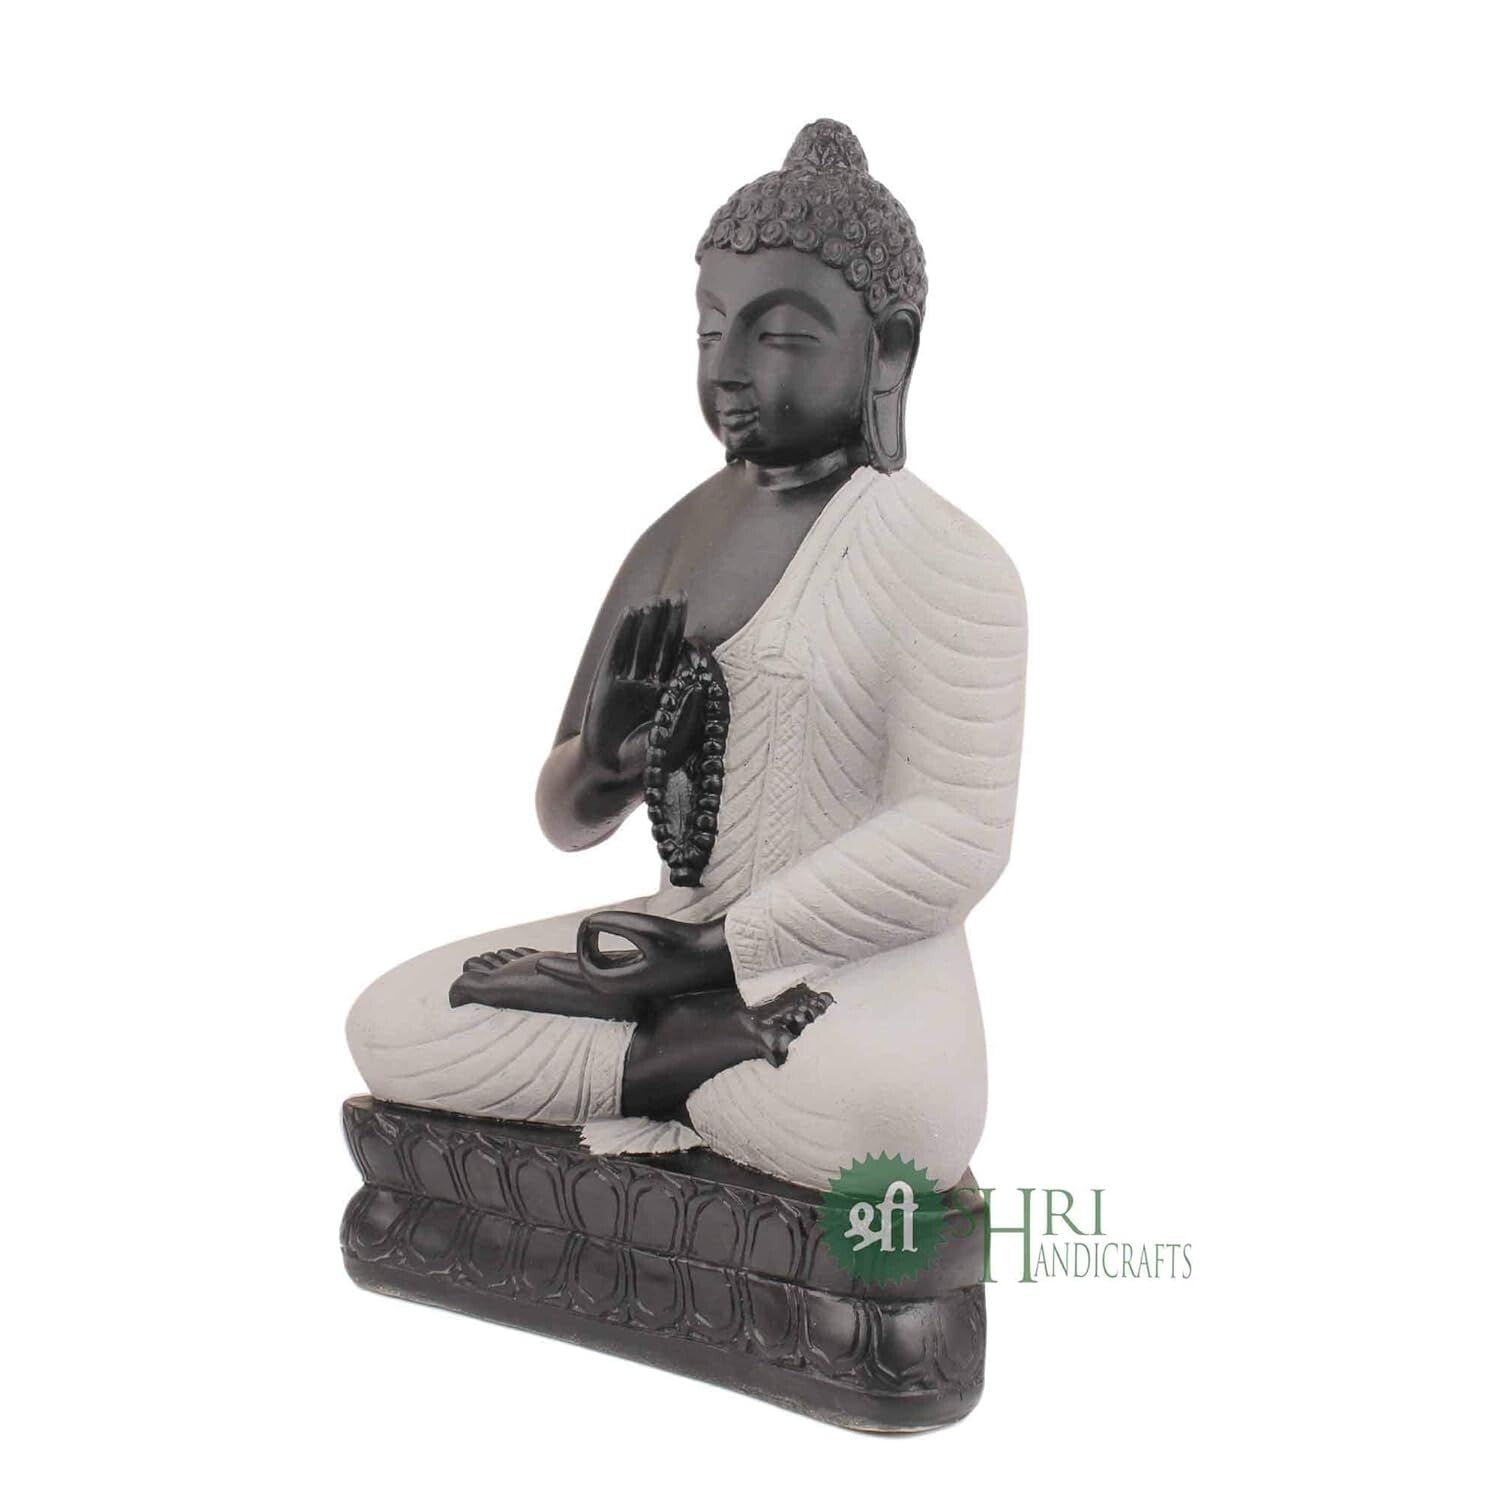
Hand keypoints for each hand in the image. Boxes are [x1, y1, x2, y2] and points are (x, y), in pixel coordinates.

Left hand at [535, 910, 733, 1000]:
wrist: (715, 958)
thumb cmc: (683, 943)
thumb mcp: (646, 927)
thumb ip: (611, 923)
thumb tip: (585, 924)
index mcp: (620, 984)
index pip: (582, 970)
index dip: (574, 950)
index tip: (578, 933)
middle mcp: (624, 987)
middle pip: (582, 979)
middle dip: (559, 971)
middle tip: (535, 964)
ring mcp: (634, 981)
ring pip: (596, 975)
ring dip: (576, 967)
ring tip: (557, 962)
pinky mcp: (644, 972)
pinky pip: (611, 968)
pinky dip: (597, 960)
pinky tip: (593, 953)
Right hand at [580, 595, 686, 777]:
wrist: (609, 771)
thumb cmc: (648, 760)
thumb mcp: (674, 737)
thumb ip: (688, 711)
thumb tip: (700, 681)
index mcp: (670, 694)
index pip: (678, 656)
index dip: (684, 633)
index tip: (693, 616)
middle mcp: (650, 684)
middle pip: (661, 644)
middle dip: (670, 621)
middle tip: (679, 596)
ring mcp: (628, 681)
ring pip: (641, 644)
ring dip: (649, 622)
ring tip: (657, 600)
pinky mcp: (607, 681)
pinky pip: (617, 652)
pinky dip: (624, 633)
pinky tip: (632, 614)